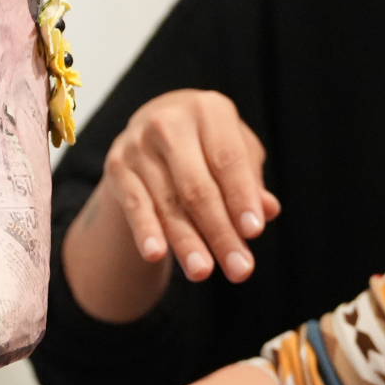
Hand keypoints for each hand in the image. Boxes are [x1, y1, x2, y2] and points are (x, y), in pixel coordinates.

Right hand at [104, 89, 280, 282]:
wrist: (155, 127)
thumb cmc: (208, 144)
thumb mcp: (236, 153)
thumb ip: (251, 181)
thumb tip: (267, 211)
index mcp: (209, 111)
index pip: (228, 159)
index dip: (241, 197)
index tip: (254, 232)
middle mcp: (170, 122)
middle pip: (198, 187)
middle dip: (220, 232)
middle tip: (240, 269)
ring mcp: (138, 144)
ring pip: (167, 203)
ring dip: (186, 242)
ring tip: (203, 273)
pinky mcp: (117, 167)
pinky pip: (134, 205)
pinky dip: (145, 230)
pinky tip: (156, 255)